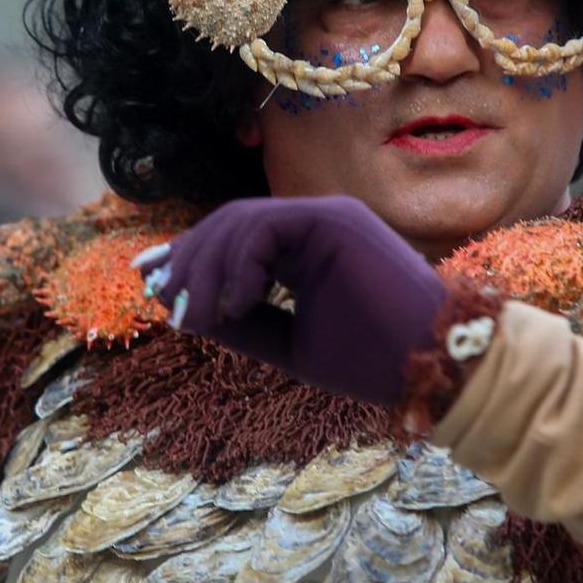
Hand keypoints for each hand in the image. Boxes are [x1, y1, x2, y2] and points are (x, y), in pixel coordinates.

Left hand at [134, 196, 445, 406]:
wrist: (433, 367)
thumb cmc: (372, 361)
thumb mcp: (289, 343)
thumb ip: (241, 322)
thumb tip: (183, 311)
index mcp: (309, 246)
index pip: (236, 237)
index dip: (189, 255)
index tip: (149, 281)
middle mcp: (317, 222)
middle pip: (230, 223)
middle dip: (186, 259)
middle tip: (159, 298)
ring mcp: (327, 215)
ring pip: (240, 223)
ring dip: (204, 269)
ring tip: (192, 317)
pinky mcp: (334, 220)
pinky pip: (263, 228)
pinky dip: (238, 265)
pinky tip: (233, 305)